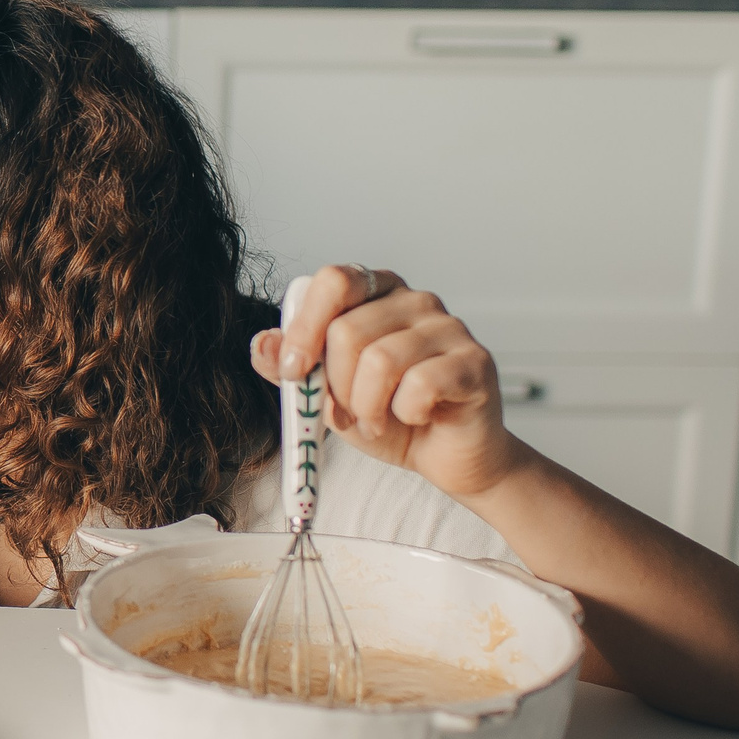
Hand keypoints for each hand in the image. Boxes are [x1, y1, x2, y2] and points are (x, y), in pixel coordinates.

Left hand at [250, 264, 529, 503]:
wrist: (444, 457)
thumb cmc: (389, 417)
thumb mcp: (327, 395)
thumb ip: (294, 368)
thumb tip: (263, 343)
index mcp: (375, 294)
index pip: (333, 281)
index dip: (305, 328)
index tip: (294, 371)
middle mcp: (414, 300)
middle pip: (348, 331)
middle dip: (336, 387)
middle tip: (349, 413)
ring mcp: (449, 327)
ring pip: (380, 361)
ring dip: (368, 407)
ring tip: (378, 422)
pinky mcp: (474, 361)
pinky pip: (420, 385)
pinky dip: (405, 414)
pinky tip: (414, 418)